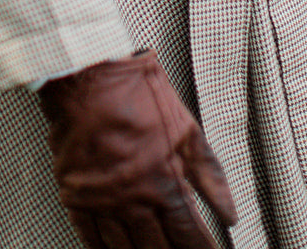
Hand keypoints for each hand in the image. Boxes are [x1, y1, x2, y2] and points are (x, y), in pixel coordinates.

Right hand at [37, 49, 236, 248]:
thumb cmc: (136, 92)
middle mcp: (134, 200)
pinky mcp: (77, 196)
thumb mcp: (185, 127)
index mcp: (164, 183)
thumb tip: (230, 212)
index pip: (188, 236)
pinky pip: (91, 238)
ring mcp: (103, 201)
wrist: (88, 75)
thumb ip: (209, 174)